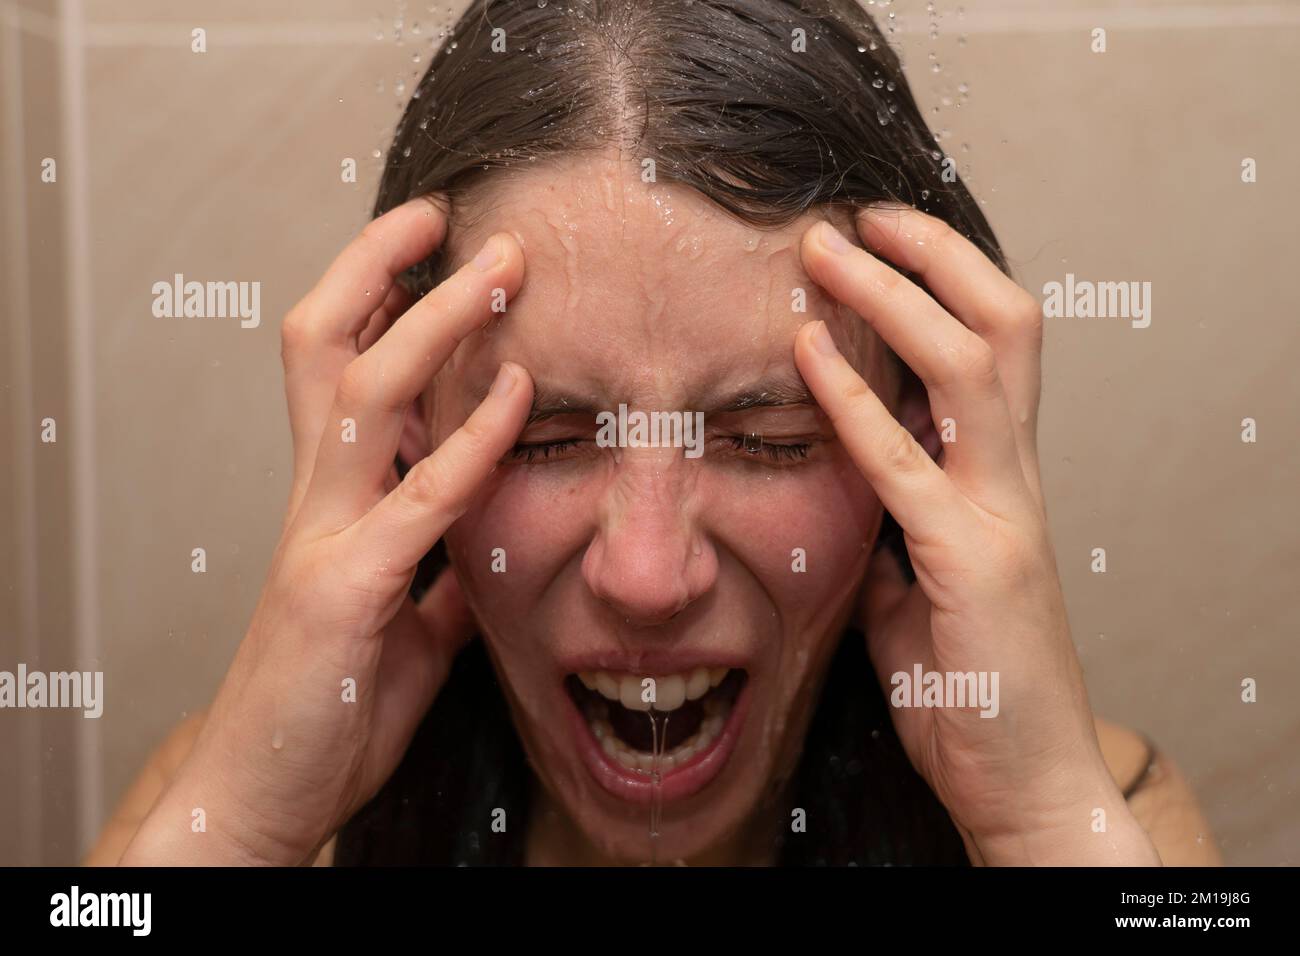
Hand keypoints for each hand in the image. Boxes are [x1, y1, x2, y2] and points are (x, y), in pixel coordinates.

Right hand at [121, 197, 533, 864]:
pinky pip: (420, 497)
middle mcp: (316, 498)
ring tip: (502, 268)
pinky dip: (473, 439)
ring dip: (436, 320)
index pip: (335, 367)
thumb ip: (439, 573)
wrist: (267, 790)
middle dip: (387, 270)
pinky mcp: (346, 590)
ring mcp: (325, 536)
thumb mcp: (403, 622)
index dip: (372, 293)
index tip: (427, 242)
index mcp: (329, 499)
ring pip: (365, 393)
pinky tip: (519, 394)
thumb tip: (485, 546)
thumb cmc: (330, 702)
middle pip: (327, 345)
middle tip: (463, 222)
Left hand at [794, 207, 1158, 864]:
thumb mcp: (920, 586)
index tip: (876, 240)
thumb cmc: (971, 687)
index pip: (992, 348)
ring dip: (892, 298)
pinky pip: (906, 462)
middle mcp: (1014, 480)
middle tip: (853, 216)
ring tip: (825, 251)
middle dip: (930, 256)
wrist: (1025, 782)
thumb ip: (895, 526)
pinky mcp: (972, 563)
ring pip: (967, 367)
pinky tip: (805, 357)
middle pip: (1002, 325)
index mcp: (1001, 480)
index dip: (943, 280)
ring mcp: (1001, 515)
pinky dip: (853, 401)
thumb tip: (847, 487)